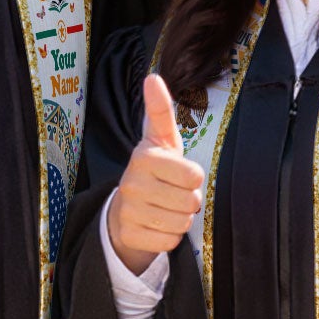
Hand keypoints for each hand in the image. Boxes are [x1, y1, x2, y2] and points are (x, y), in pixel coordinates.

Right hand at [106, 73, 204, 274]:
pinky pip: (170, 241)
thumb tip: (153, 77)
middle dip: (189, 200)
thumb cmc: (154, 170)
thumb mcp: (160, 140)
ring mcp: (128, 210)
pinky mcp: (129, 235)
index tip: (179, 173)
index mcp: (144, 157)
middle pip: (191, 201)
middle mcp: (132, 183)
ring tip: (165, 208)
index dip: (193, 177)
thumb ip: (160, 111)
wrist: (125, 209)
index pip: (194, 175)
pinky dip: (169, 236)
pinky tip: (156, 225)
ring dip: (180, 218)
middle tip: (173, 194)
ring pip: (181, 223)